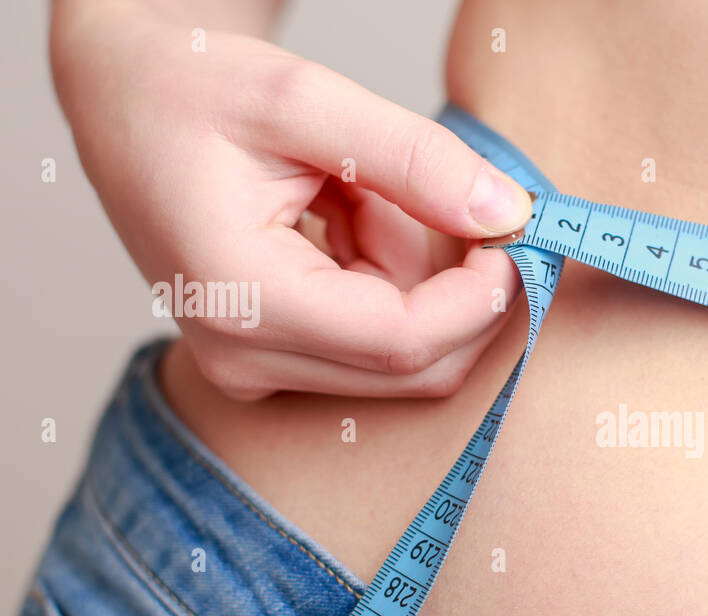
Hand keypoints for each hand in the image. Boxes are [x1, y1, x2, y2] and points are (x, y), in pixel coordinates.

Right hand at [51, 1, 532, 397]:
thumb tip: (507, 214)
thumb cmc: (189, 89)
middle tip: (443, 196)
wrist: (123, 100)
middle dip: (451, 287)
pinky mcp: (272, 359)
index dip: (479, 299)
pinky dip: (385, 275)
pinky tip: (339, 219)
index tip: (515, 237)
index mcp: (241, 297)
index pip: (401, 341)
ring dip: (408, 268)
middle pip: (413, 365)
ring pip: (403, 352)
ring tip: (349, 190)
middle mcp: (244, 354)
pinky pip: (374, 339)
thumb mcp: (303, 97)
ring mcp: (255, 365)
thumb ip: (413, 158)